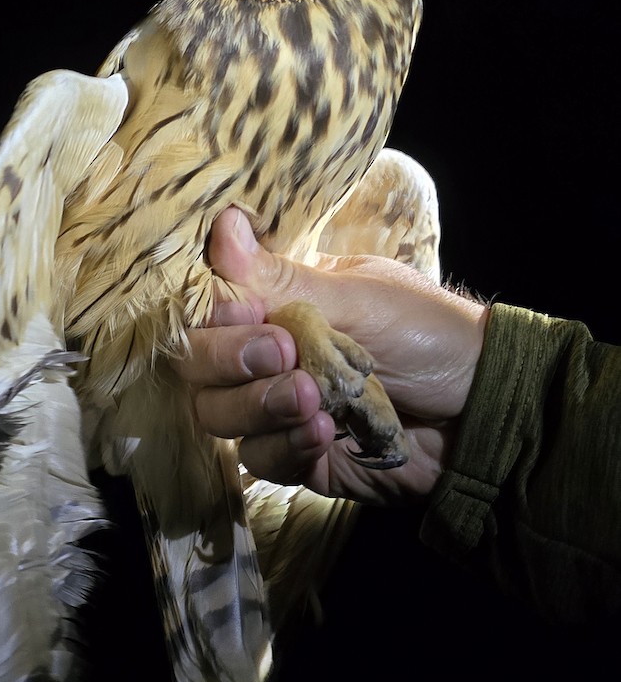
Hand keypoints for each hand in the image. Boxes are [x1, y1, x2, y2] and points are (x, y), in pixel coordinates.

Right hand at [173, 208, 488, 504]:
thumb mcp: (357, 297)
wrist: (481, 410)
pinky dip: (286, 443)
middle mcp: (268, 353)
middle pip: (199, 365)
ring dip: (258, 404)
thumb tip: (222, 224)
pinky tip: (327, 431)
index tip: (245, 311)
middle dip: (228, 359)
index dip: (213, 314)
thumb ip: (281, 277)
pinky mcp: (298, 456)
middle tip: (281, 352)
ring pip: (219, 414)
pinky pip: (261, 457)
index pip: (210, 307)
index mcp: (278, 302)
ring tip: (312, 398)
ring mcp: (279, 407)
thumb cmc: (428, 333)